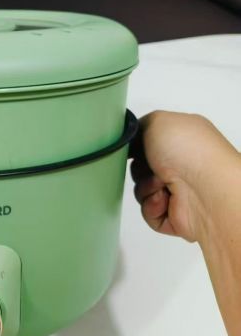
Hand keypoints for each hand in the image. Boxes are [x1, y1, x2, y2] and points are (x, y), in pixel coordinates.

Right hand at [131, 111, 239, 244]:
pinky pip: (147, 211)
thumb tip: (134, 140)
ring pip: (141, 189)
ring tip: (162, 184)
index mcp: (183, 139)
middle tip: (150, 165)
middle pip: (141, 167)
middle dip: (139, 168)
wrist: (205, 189)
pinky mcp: (175, 214)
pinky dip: (151, 205)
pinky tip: (165, 200)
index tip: (130, 148)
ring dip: (145, 187)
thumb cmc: (188, 151)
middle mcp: (183, 164)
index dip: (137, 146)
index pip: (150, 142)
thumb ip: (141, 125)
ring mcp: (180, 190)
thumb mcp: (158, 120)